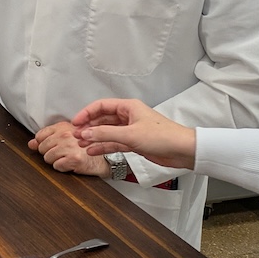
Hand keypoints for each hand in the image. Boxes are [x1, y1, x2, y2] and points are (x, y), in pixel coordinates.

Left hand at [28, 121, 110, 176]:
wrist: (103, 158)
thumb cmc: (84, 147)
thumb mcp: (65, 138)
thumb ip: (46, 139)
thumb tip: (31, 144)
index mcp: (63, 126)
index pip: (40, 135)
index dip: (42, 143)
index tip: (51, 146)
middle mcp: (66, 135)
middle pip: (42, 147)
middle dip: (48, 153)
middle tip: (60, 154)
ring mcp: (70, 147)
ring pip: (47, 158)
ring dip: (55, 161)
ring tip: (65, 158)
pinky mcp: (74, 159)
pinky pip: (56, 166)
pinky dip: (61, 167)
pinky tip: (69, 164)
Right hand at [70, 98, 197, 169]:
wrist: (183, 151)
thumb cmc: (162, 137)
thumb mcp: (130, 135)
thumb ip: (106, 134)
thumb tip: (85, 133)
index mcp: (128, 107)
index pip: (101, 106)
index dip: (86, 113)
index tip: (75, 123)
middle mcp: (128, 116)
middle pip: (102, 119)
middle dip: (88, 127)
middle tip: (75, 136)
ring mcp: (131, 130)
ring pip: (107, 132)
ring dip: (94, 138)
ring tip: (81, 145)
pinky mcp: (134, 142)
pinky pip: (114, 142)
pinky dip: (103, 146)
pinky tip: (93, 151)